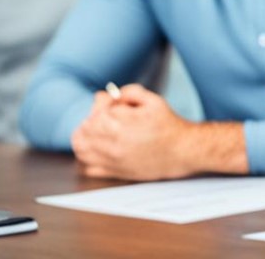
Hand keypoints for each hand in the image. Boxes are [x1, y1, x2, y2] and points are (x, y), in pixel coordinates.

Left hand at [71, 84, 194, 180]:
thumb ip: (130, 92)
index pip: (95, 112)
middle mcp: (112, 143)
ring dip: (86, 139)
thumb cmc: (169, 125)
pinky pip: (88, 168)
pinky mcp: (115, 172)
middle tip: (108, 118)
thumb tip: (110, 94)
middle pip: (84, 130)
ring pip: (81, 149)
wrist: (183, 151)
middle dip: (93, 121)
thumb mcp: (153, 100)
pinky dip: (89, 158)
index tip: (114, 105)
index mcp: (120, 124)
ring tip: (99, 133)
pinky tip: (101, 150)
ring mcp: (112, 160)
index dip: (103, 105)